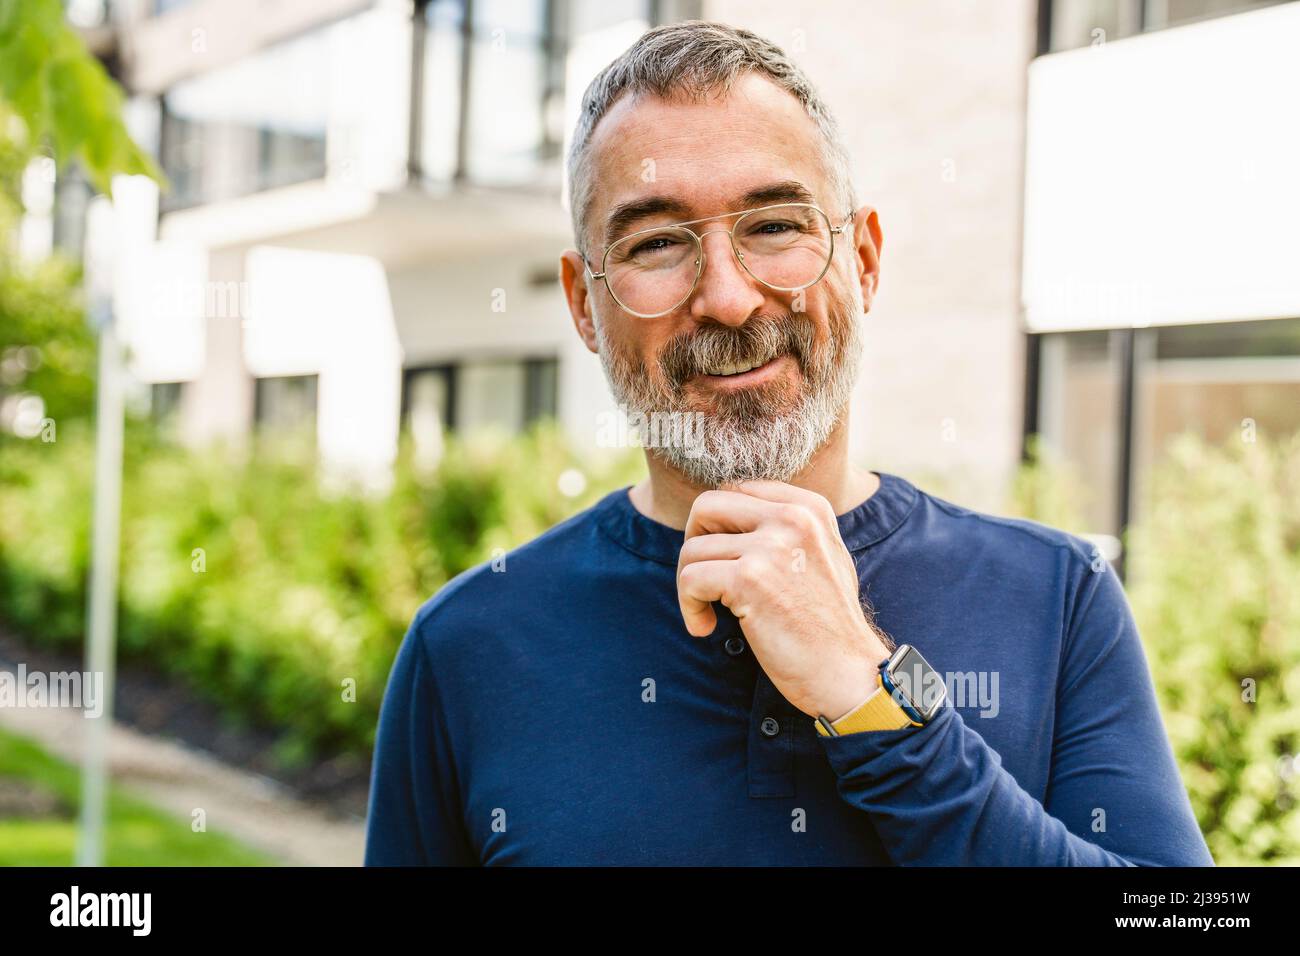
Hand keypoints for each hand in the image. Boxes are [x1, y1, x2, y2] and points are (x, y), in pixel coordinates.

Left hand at [676, 480, 892, 720]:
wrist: (846, 672)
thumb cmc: (829, 623)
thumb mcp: (822, 555)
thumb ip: (786, 528)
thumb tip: (730, 516)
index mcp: (809, 507)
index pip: (737, 489)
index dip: (718, 525)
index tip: (723, 559)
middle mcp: (792, 517)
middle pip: (707, 506)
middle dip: (693, 543)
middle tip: (701, 579)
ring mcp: (771, 546)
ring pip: (693, 548)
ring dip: (689, 585)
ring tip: (708, 613)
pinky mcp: (750, 579)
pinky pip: (690, 578)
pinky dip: (689, 606)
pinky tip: (705, 627)